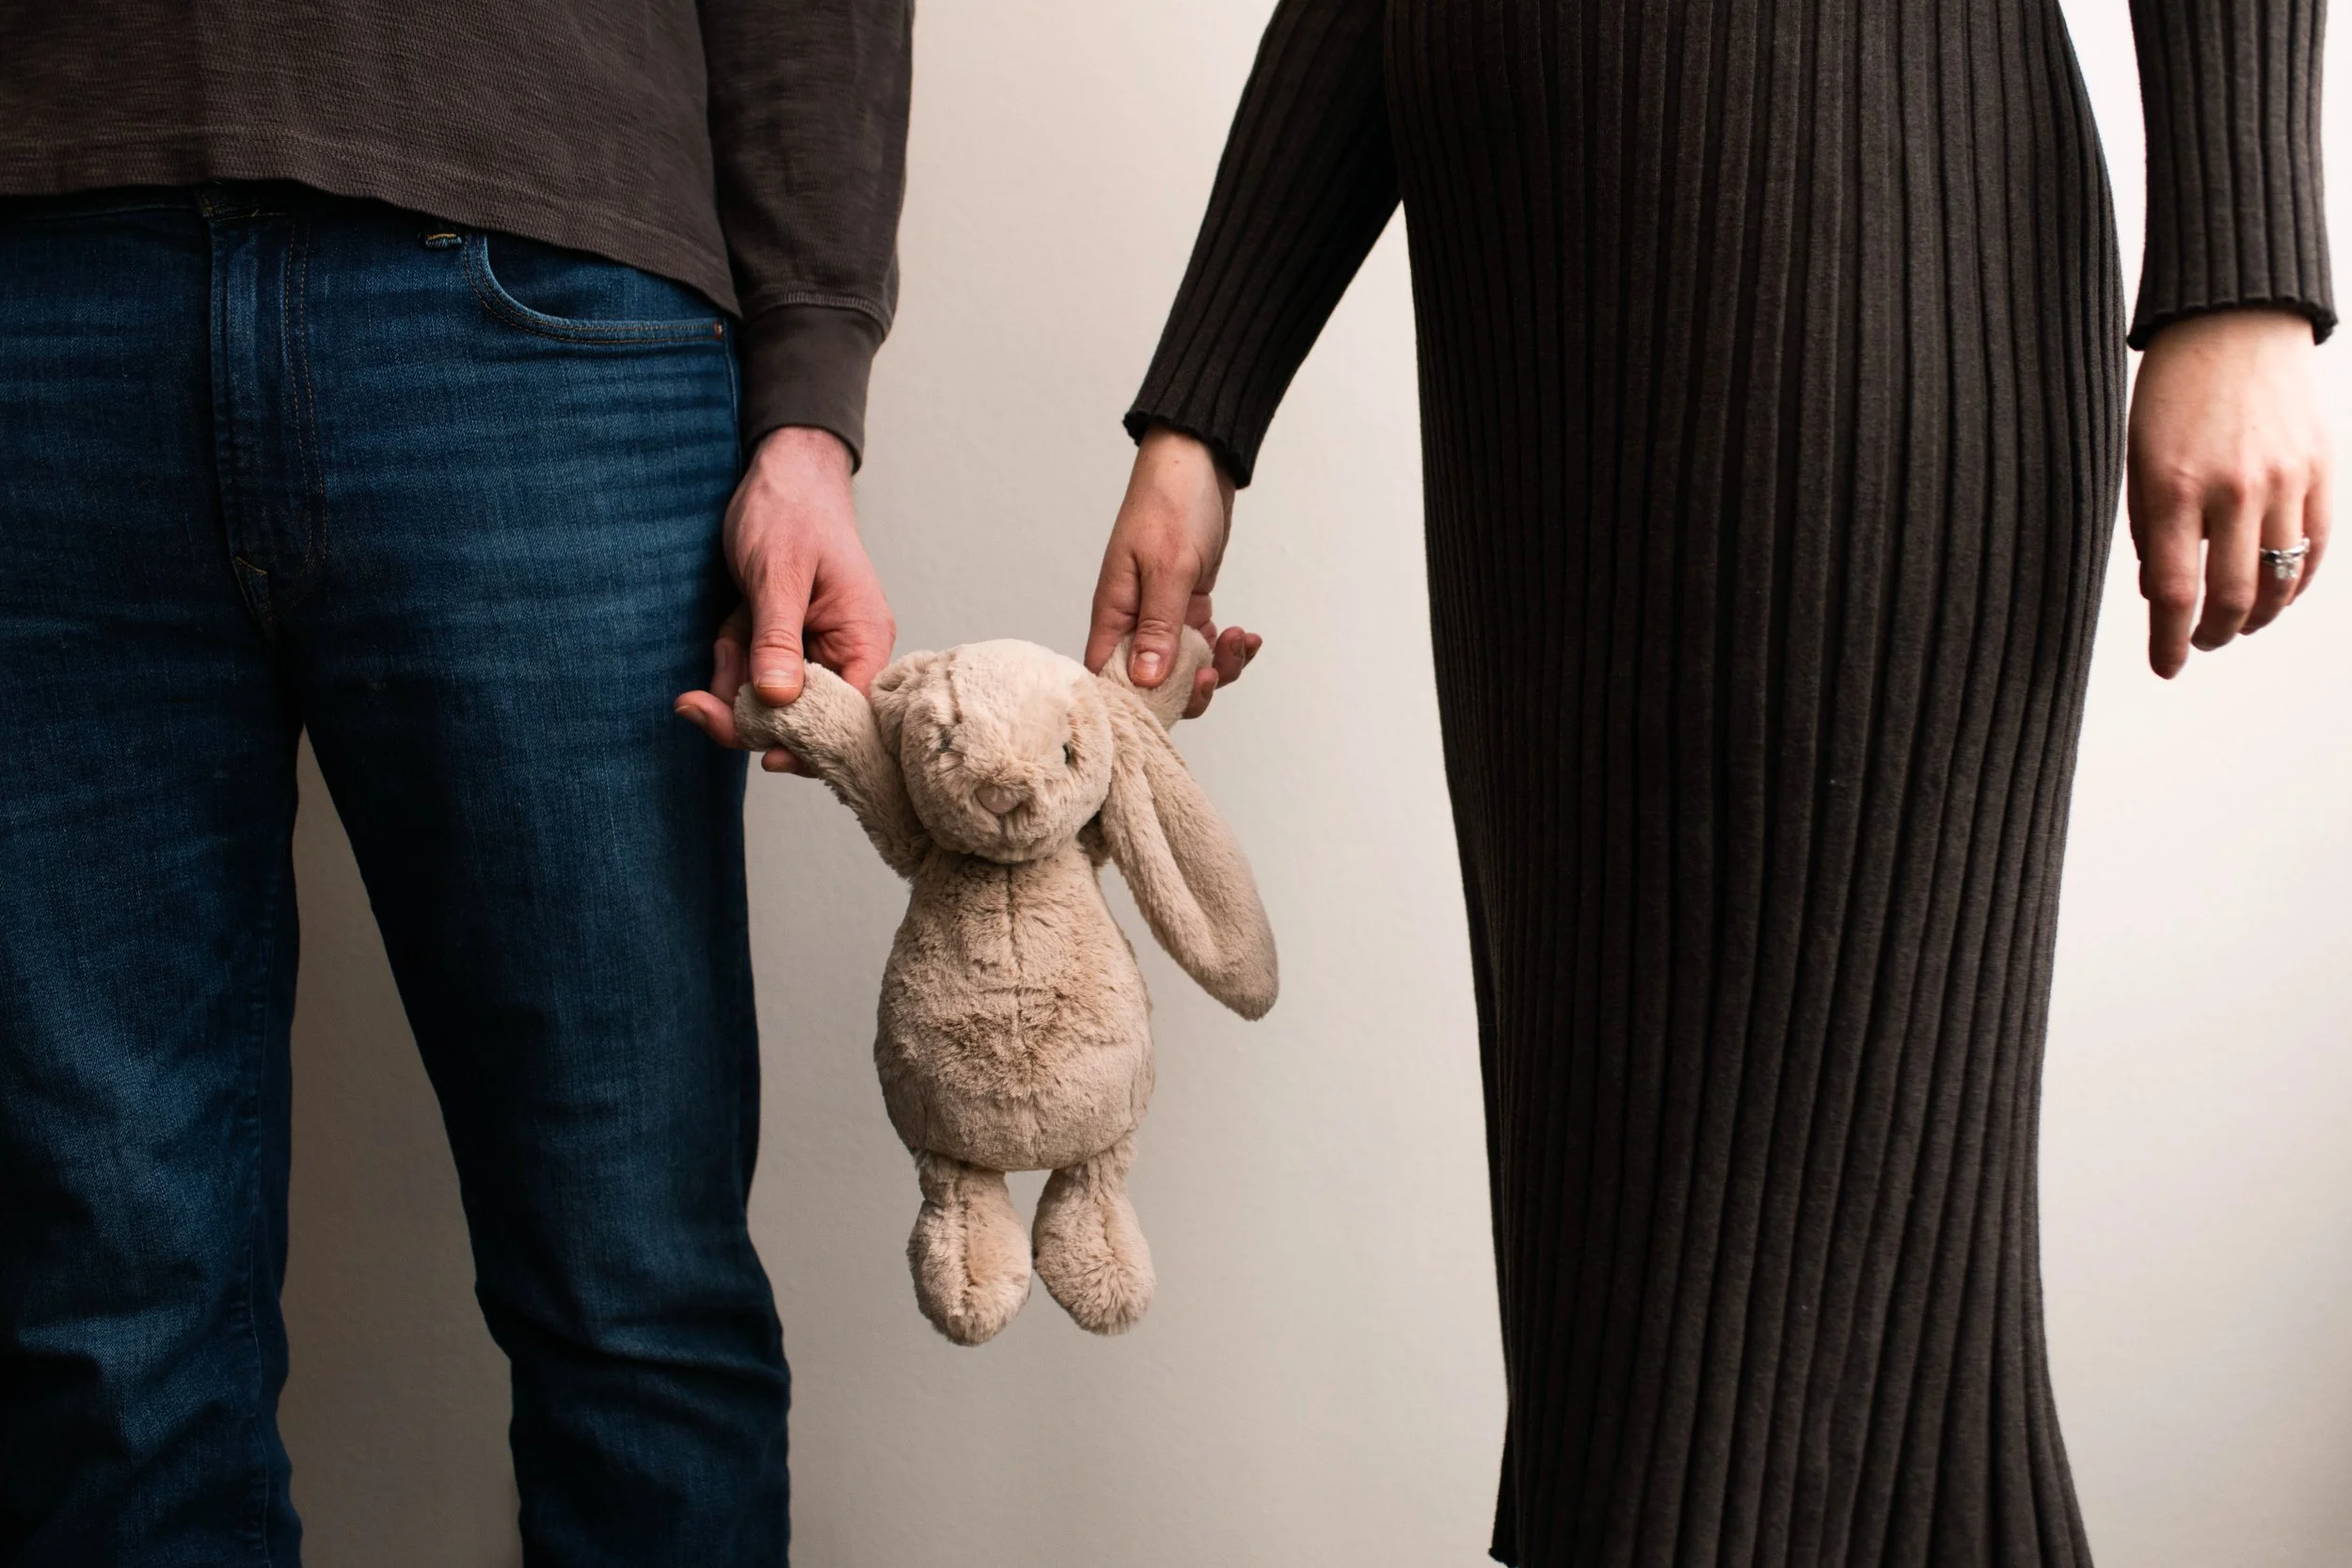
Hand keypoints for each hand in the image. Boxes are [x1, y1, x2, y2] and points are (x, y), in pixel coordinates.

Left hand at [674, 426, 896, 769]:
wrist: (780, 470)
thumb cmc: (792, 510)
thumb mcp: (779, 575)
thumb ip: (777, 639)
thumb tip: (777, 700)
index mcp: (864, 641)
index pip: (850, 718)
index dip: (810, 744)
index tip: (764, 757)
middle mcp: (846, 654)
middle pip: (803, 718)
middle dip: (749, 710)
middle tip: (696, 703)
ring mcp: (814, 651)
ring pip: (770, 700)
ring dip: (734, 679)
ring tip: (725, 634)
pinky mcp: (785, 644)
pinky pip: (753, 675)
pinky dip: (731, 660)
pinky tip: (726, 630)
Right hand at [1086, 424, 1260, 716]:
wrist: (1198, 462)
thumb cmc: (1171, 503)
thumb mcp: (1169, 567)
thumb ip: (1159, 626)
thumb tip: (1145, 681)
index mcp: (1114, 613)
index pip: (1108, 678)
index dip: (1136, 703)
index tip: (1173, 702)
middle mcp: (1133, 620)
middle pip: (1152, 683)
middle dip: (1190, 689)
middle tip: (1215, 673)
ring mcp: (1163, 615)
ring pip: (1186, 668)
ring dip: (1219, 667)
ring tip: (1239, 640)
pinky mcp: (1189, 606)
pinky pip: (1206, 645)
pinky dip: (1229, 647)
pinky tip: (1247, 635)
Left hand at [2127, 307, 2331, 677]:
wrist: (2236, 323)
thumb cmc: (2173, 393)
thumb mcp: (2138, 459)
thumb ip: (2149, 529)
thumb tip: (2160, 594)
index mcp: (2173, 488)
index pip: (2174, 593)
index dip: (2169, 642)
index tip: (2166, 668)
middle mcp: (2234, 489)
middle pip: (2232, 597)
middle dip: (2213, 634)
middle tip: (2200, 642)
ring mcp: (2286, 480)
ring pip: (2281, 580)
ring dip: (2258, 615)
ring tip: (2237, 622)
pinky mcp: (2323, 470)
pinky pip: (2316, 546)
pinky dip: (2297, 582)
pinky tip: (2277, 592)